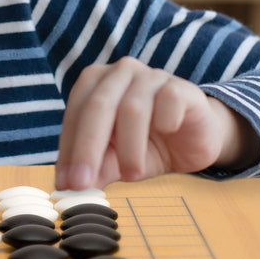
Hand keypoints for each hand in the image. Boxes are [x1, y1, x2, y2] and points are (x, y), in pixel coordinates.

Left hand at [53, 57, 259, 189]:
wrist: (194, 140)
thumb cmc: (147, 145)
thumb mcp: (117, 160)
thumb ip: (96, 167)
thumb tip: (69, 186)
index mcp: (95, 82)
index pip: (74, 114)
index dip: (68, 149)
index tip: (65, 183)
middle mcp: (119, 73)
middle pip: (97, 107)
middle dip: (87, 148)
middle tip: (81, 184)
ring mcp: (150, 76)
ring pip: (131, 108)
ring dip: (129, 147)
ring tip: (131, 176)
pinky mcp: (179, 87)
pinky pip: (168, 101)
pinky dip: (164, 122)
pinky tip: (167, 133)